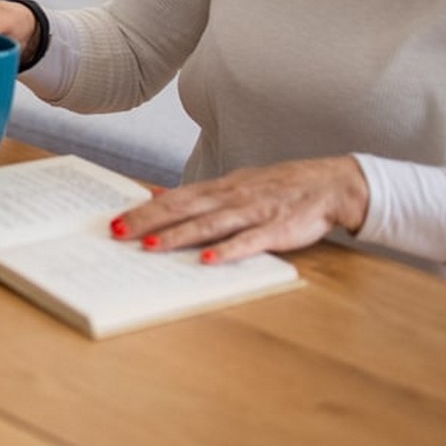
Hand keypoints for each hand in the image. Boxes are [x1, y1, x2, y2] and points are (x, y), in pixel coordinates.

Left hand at [113, 156, 370, 262]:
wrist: (331, 184)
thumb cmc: (279, 188)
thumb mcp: (236, 184)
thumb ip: (199, 194)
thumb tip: (158, 192)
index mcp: (221, 188)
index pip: (175, 198)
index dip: (144, 209)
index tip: (115, 219)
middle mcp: (231, 197)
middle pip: (183, 209)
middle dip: (148, 221)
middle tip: (117, 233)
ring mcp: (253, 212)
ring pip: (209, 224)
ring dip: (178, 235)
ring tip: (150, 247)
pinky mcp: (276, 229)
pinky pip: (248, 241)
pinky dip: (227, 251)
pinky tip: (207, 261)